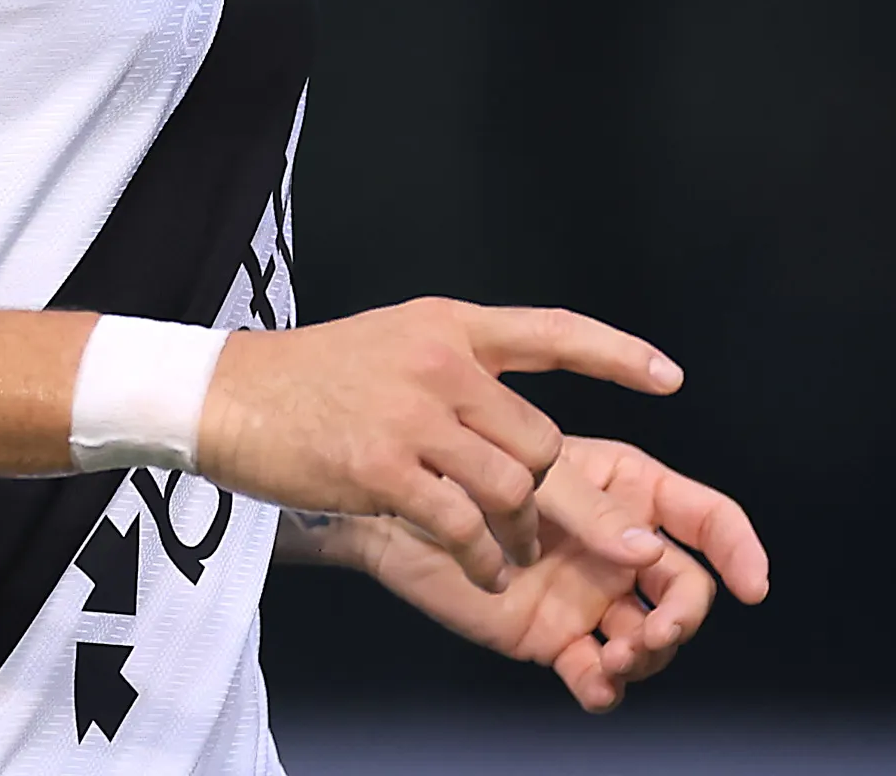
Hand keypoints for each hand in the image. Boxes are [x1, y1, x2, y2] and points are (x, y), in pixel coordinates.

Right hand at [198, 298, 679, 591]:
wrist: (225, 396)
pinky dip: (484, 555)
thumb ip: (451, 369)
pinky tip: (486, 569)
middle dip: (568, 497)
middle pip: (540, 438)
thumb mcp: (390, 343)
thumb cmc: (307, 378)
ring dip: (525, 532)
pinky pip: (463, 522)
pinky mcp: (384, 468)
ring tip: (516, 554)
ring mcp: (413, 414)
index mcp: (449, 326)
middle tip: (606, 539)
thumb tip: (502, 415)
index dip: (616, 356)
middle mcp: (441, 361)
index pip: (552, 332)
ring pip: (512, 484)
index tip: (670, 378)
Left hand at [348, 436, 770, 711]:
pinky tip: (592, 682)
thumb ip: (594, 513)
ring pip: (652, 639)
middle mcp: (619, 546)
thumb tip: (646, 550)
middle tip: (651, 634)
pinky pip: (600, 675)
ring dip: (645, 656)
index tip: (753, 584)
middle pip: (688, 589)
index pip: (706, 517)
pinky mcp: (559, 637)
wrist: (398, 523)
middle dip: (683, 618)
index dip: (740, 548)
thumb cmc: (463, 477)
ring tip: (613, 657)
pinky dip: (605, 687)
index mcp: (628, 489)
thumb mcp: (534, 481)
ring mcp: (593, 595)